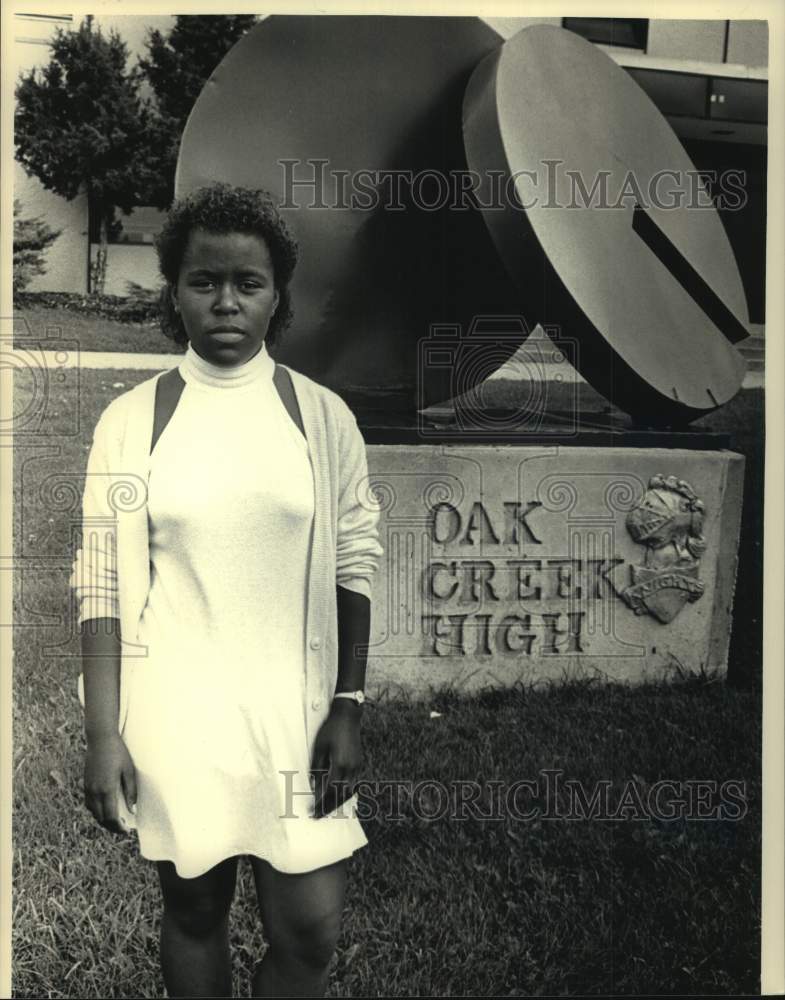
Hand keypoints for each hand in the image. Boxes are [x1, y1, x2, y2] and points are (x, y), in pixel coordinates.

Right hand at [84, 731, 136, 833]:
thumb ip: (131, 790)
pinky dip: (96, 811)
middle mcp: (95, 791)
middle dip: (111, 826)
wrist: (100, 739)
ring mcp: (88, 788)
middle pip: (101, 818)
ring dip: (102, 820)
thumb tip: (132, 809)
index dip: (118, 827)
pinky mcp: (85, 784)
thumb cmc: (118, 753)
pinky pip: (89, 804)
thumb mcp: (129, 770)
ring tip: (114, 821)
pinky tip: (104, 809)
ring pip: (93, 812)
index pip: (111, 817)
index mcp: (107, 789)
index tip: (126, 830)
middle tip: (122, 828)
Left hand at [310, 701, 362, 818]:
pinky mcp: (358, 763)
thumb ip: (317, 767)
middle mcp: (351, 768)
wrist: (348, 716)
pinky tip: (336, 797)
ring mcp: (357, 766)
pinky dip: (344, 793)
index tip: (312, 811)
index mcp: (340, 764)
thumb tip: (314, 784)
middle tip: (317, 817)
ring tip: (326, 810)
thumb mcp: (319, 747)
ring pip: (348, 791)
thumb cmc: (331, 729)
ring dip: (337, 802)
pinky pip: (352, 784)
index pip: (329, 790)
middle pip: (340, 794)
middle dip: (328, 807)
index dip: (321, 802)